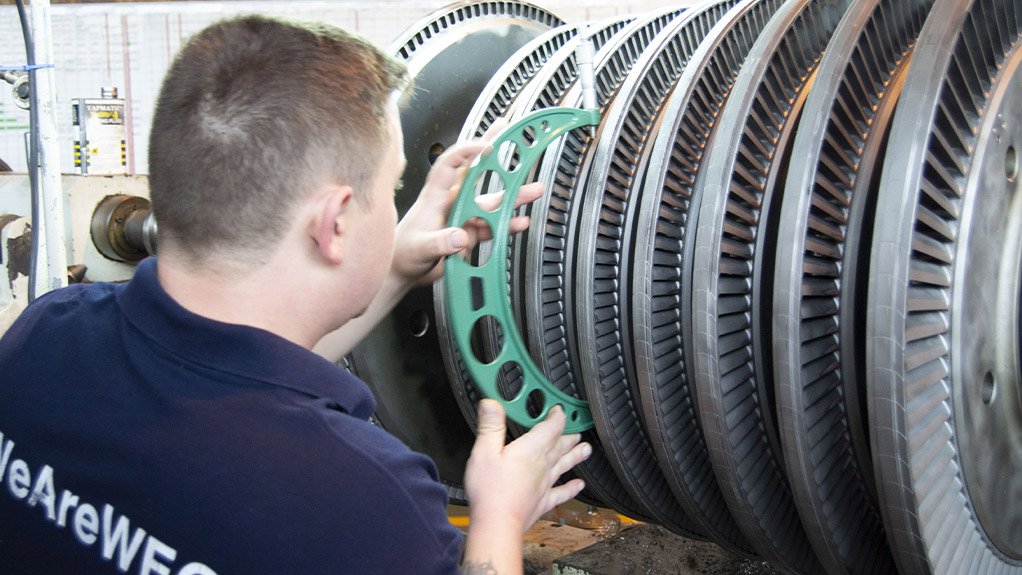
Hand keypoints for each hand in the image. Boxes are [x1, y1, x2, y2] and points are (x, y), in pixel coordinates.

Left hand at [391, 128, 543, 285]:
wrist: (404, 271)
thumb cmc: (404, 253)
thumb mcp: (420, 248)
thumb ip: (440, 243)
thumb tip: (461, 237)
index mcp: (435, 196)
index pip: (450, 164)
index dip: (466, 152)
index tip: (485, 147)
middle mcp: (452, 202)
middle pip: (475, 172)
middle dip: (493, 153)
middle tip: (510, 134)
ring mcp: (463, 217)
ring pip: (491, 202)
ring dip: (512, 196)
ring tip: (534, 189)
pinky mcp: (470, 233)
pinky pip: (493, 226)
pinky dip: (508, 225)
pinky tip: (520, 222)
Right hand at [464, 399, 590, 534]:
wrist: (498, 524)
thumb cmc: (490, 490)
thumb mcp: (484, 451)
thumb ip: (491, 426)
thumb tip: (492, 404)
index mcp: (531, 450)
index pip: (551, 427)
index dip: (557, 416)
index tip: (559, 410)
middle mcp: (542, 465)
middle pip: (561, 445)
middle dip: (569, 435)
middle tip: (578, 429)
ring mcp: (545, 484)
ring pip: (565, 465)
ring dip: (576, 456)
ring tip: (586, 449)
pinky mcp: (543, 501)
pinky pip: (562, 492)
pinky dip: (572, 488)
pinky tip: (580, 486)